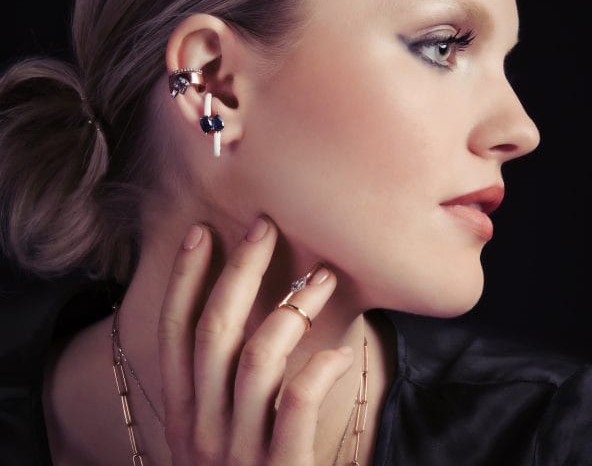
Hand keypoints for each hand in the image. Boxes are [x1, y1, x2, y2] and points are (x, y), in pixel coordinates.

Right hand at [158, 217, 353, 465]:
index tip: (201, 232)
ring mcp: (238, 453)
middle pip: (214, 331)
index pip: (173, 331)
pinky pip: (296, 402)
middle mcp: (201, 430)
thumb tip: (245, 315)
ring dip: (292, 308)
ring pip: (257, 357)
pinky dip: (318, 367)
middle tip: (264, 227)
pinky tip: (339, 352)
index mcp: (183, 415)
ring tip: (323, 276)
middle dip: (238, 271)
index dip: (184, 279)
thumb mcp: (219, 433)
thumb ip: (222, 385)